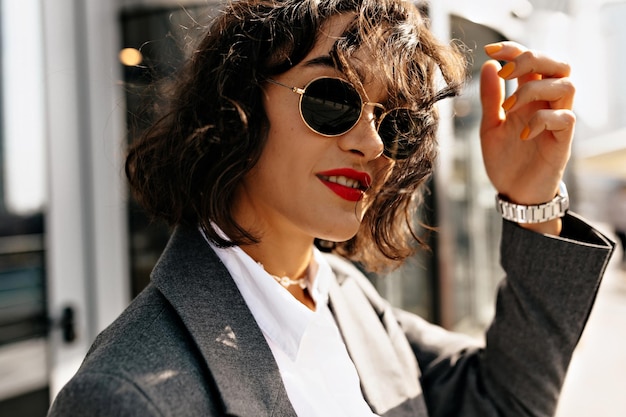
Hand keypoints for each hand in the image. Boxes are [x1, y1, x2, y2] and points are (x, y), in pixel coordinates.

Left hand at [480, 41, 574, 234]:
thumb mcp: (490, 126)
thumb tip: (489, 65)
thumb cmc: (505, 159)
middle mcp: (546, 105)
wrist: (514, 194)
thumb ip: (490, 98)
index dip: (514, 50)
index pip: (531, 62)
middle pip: (558, 64)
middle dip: (532, 60)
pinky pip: (565, 118)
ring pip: (566, 85)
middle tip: (506, 74)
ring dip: (535, 89)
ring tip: (509, 108)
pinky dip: (542, 119)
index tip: (490, 50)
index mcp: (529, 98)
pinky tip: (522, 133)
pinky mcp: (563, 142)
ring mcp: (557, 121)